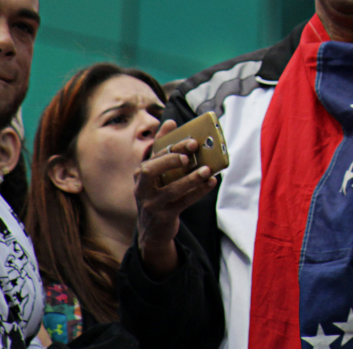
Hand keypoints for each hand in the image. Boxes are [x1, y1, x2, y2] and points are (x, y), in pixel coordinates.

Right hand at [134, 120, 217, 276]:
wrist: (153, 229)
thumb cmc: (159, 193)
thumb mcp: (157, 173)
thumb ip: (162, 148)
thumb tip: (170, 122)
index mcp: (141, 173)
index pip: (154, 156)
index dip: (172, 147)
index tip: (192, 140)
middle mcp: (141, 187)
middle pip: (150, 170)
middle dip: (170, 160)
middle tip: (190, 156)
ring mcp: (151, 203)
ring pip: (171, 189)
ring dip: (191, 179)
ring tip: (207, 170)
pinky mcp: (163, 216)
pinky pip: (183, 202)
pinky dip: (198, 192)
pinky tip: (211, 183)